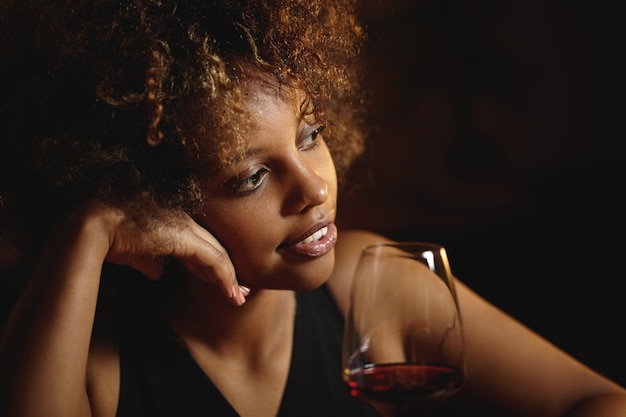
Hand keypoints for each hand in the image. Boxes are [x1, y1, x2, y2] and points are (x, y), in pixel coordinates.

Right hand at [78, 200, 244, 305]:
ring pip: (217, 254)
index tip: (222, 283)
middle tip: (239, 293)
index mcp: (171, 222)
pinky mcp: (184, 236)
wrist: (94, 227)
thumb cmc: (108, 238)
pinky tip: (230, 292)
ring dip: (229, 278)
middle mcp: (183, 220)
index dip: (211, 266)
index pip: (199, 245)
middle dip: (227, 272)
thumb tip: (157, 273)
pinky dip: (224, 277)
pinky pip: (213, 259)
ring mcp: (185, 225)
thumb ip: (148, 261)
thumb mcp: (133, 253)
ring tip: (237, 298)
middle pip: (214, 248)